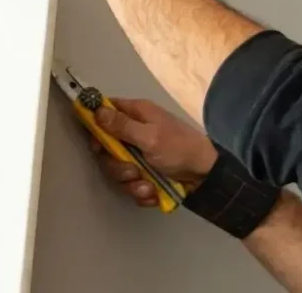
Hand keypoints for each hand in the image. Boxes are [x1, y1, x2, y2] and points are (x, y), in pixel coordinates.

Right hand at [91, 98, 218, 207]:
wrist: (205, 176)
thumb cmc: (179, 148)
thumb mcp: (150, 136)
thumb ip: (122, 126)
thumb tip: (96, 109)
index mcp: (137, 114)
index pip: (105, 112)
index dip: (95, 126)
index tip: (96, 144)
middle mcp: (135, 132)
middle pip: (107, 148)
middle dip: (117, 165)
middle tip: (133, 171)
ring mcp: (139, 155)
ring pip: (118, 170)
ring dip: (131, 183)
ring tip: (148, 185)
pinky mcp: (144, 174)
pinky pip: (131, 185)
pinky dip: (141, 191)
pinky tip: (154, 192)